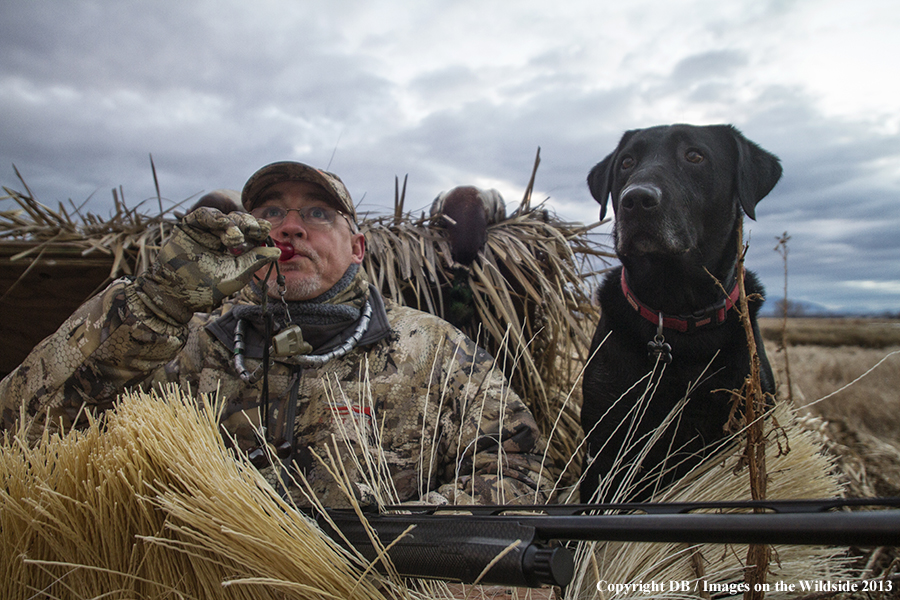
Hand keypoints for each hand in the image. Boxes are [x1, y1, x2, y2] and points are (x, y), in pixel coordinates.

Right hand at [135, 207, 279, 322]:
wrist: (176, 293)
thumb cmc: (206, 289)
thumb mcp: (236, 275)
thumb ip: (254, 261)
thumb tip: (278, 251)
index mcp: (236, 249)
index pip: (251, 234)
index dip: (259, 230)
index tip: (267, 228)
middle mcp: (222, 238)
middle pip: (240, 222)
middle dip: (250, 224)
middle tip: (258, 227)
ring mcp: (206, 231)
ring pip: (225, 218)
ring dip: (233, 224)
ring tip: (236, 238)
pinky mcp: (190, 226)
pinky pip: (204, 214)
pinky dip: (214, 216)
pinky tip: (221, 223)